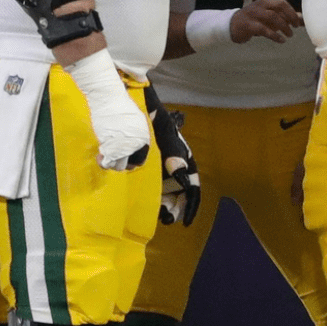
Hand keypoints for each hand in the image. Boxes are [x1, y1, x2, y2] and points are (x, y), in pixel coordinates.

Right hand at [66, 49, 150, 170]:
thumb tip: (132, 144)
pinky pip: (107, 161)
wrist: (109, 97)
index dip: (132, 160)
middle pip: (130, 165)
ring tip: (106, 157)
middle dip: (122, 164)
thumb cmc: (120, 105)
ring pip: (119, 166)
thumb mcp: (136, 119)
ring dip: (112, 164)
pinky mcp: (109, 144)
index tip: (124, 158)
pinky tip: (100, 157)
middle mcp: (135, 143)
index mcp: (144, 137)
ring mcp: (123, 145)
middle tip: (114, 158)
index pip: (141, 159)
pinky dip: (103, 162)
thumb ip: (136, 134)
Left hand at [145, 88, 200, 225]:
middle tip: (167, 220)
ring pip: (166, 193)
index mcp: (184, 158)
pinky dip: (150, 198)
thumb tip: (182, 178)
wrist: (134, 103)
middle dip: (176, 209)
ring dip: (164, 207)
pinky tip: (142, 206)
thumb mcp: (166, 133)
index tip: (186, 221)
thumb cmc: (154, 117)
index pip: (192, 187)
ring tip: (157, 217)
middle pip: (180, 194)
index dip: (191, 205)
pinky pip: (150, 187)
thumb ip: (174, 153)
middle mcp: (174, 166)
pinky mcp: (145, 167)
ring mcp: (159, 168)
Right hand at [230, 0, 303, 44]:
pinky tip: (282, 40)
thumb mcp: (270, 16)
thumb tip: (302, 20)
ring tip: (290, 35)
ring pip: (273, 16)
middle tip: (297, 25)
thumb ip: (284, 16)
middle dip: (291, 14)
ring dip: (285, 26)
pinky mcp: (249, 24)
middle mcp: (261, 3)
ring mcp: (254, 13)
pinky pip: (264, 29)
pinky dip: (275, 36)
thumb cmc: (256, 20)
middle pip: (280, 3)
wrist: (232, 26)